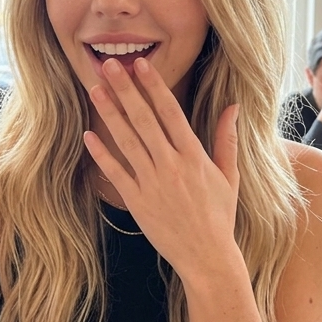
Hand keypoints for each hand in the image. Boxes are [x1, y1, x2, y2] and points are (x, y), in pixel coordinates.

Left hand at [82, 56, 238, 280]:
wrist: (207, 257)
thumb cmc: (219, 216)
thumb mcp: (229, 176)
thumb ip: (227, 139)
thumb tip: (233, 107)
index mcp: (194, 156)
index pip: (170, 112)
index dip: (154, 86)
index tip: (142, 64)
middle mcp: (171, 165)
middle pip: (144, 119)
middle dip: (126, 90)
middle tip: (110, 65)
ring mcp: (152, 183)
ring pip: (126, 140)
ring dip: (109, 113)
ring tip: (95, 89)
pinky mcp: (137, 201)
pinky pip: (115, 172)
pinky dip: (101, 153)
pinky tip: (88, 134)